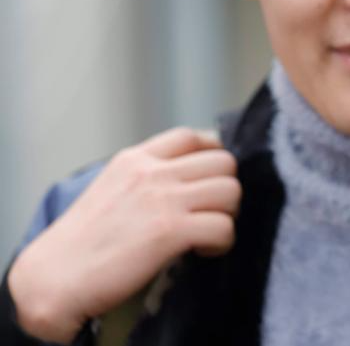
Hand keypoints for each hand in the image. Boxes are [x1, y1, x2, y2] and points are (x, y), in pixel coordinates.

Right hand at [8, 128, 240, 343]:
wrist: (53, 279)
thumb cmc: (82, 242)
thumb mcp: (110, 188)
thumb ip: (146, 178)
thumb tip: (189, 179)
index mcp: (135, 160)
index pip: (192, 136)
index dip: (212, 156)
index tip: (209, 180)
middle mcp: (151, 173)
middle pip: (224, 162)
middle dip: (225, 189)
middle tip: (210, 213)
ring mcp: (162, 200)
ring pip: (231, 191)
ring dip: (227, 215)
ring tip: (208, 233)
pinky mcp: (170, 232)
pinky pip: (224, 227)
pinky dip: (222, 242)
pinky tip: (203, 251)